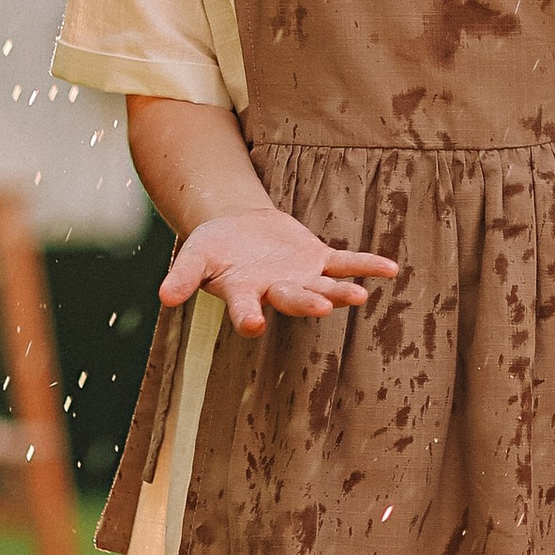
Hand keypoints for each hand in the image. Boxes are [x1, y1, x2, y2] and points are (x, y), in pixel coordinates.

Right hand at [160, 209, 397, 335]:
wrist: (238, 227)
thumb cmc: (213, 247)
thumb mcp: (193, 256)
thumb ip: (182, 277)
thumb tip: (163, 297)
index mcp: (243, 295)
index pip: (245, 310)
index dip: (247, 318)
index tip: (250, 326)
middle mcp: (275, 292)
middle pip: (292, 300)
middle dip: (305, 304)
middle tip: (321, 310)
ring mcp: (300, 278)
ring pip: (323, 287)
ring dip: (341, 292)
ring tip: (360, 297)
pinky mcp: (318, 259)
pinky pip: (345, 263)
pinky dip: (366, 265)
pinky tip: (390, 269)